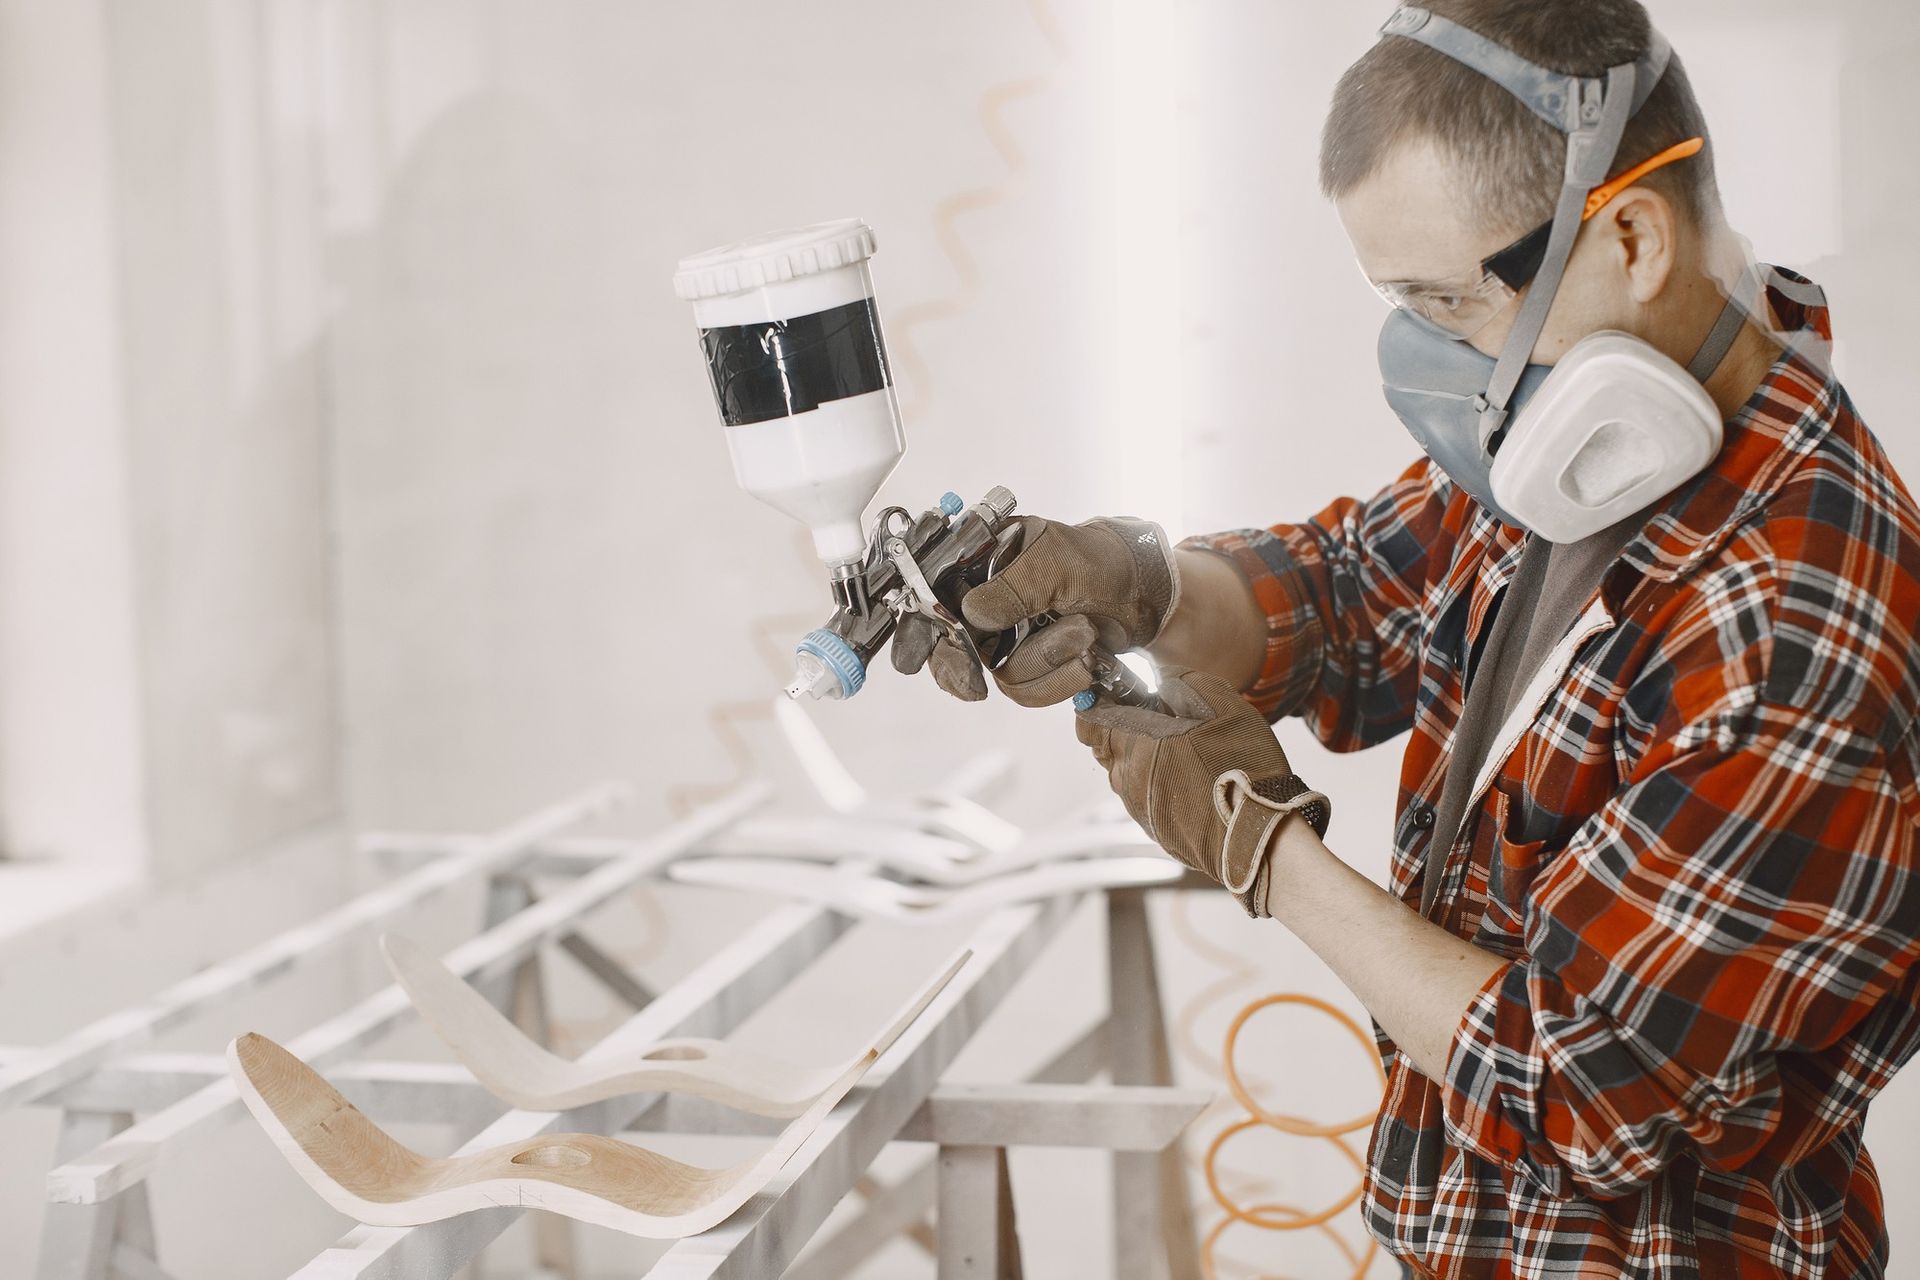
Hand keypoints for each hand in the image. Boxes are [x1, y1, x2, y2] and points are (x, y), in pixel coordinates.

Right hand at [892, 514, 1180, 704]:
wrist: (1146, 594)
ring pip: (1000, 673)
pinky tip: (1086, 660)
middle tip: (972, 684)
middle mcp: (986, 602)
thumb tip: (972, 614)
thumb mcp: (1059, 560)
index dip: (918, 628)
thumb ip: (1015, 586)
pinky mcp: (1032, 664)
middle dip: (962, 669)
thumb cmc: (1102, 559)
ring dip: (1046, 660)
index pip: (930, 595)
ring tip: (1084, 632)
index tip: (922, 655)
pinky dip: (1059, 680)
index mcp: (981, 562)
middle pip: (948, 648)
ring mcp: (1007, 637)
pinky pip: (1028, 689)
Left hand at [1075, 666, 1330, 916]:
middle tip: (1163, 722)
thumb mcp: (1214, 698)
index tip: (1118, 697)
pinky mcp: (1154, 827)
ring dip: (1146, 758)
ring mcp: (1137, 805)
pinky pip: (1147, 796)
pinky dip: (1161, 783)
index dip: (1101, 703)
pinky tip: (1193, 779)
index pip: (1089, 717)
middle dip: (1127, 729)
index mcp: (1131, 739)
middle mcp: (1125, 775)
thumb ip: (1176, 679)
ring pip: (1128, 772)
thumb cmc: (1238, 763)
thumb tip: (1154, 674)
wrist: (1257, 831)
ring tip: (1186, 753)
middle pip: (1108, 745)